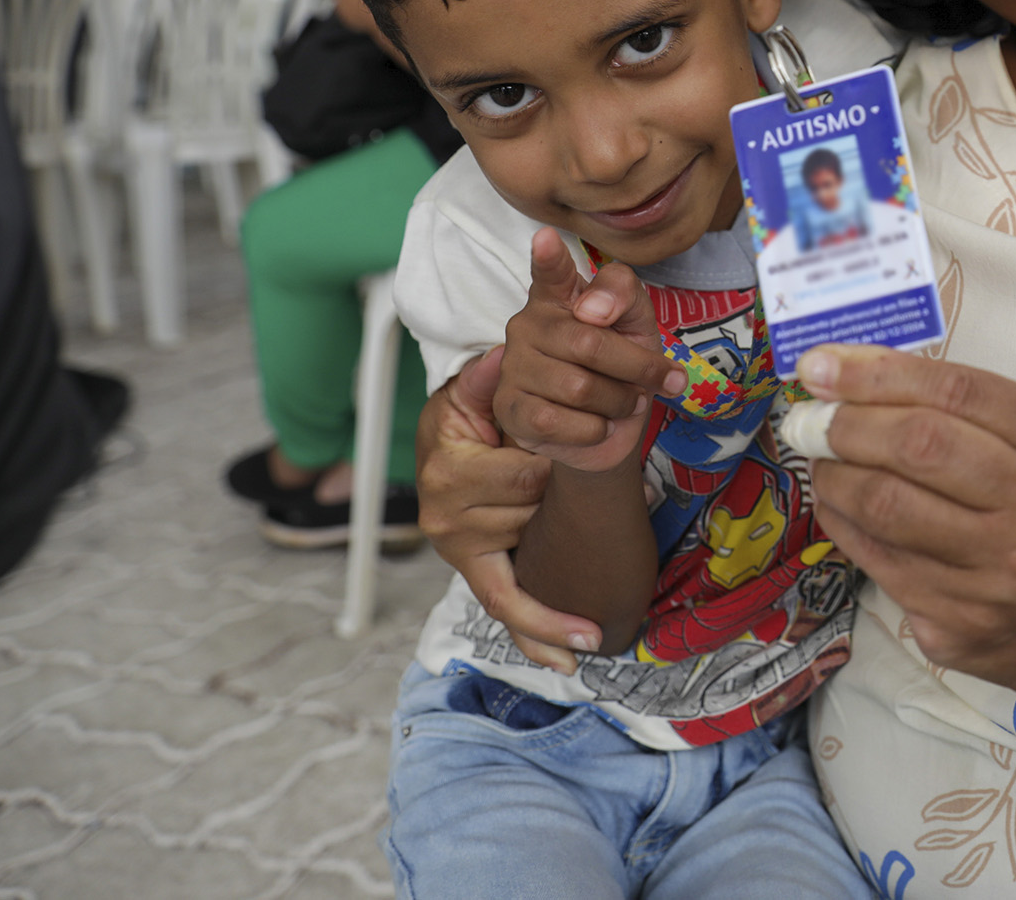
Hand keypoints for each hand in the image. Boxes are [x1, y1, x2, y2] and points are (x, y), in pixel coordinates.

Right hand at [415, 349, 599, 670]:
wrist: (442, 441)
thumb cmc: (467, 412)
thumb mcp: (475, 386)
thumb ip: (492, 375)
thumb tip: (507, 357)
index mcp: (447, 469)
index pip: (525, 477)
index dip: (554, 461)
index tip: (573, 442)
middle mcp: (446, 517)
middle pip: (531, 516)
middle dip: (553, 495)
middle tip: (553, 475)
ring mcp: (459, 550)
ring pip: (530, 550)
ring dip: (550, 530)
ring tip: (549, 509)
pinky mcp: (475, 573)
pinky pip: (506, 610)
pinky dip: (540, 635)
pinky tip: (571, 658)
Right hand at [493, 228, 681, 472]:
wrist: (610, 427)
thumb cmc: (620, 366)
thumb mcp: (637, 323)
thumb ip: (624, 296)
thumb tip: (590, 310)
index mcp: (559, 297)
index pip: (551, 272)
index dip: (549, 257)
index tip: (546, 237)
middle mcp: (528, 324)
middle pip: (590, 343)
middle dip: (637, 368)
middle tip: (658, 380)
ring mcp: (514, 366)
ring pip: (578, 388)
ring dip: (618, 402)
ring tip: (622, 401)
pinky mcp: (509, 408)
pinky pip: (557, 422)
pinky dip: (594, 429)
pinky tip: (597, 424)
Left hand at [801, 345, 1015, 711]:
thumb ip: (959, 407)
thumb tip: (846, 373)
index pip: (959, 392)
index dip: (878, 373)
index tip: (821, 365)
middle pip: (922, 446)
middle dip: (847, 424)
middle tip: (811, 418)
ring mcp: (1002, 573)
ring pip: (889, 508)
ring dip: (835, 476)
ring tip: (822, 460)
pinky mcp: (962, 623)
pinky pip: (879, 561)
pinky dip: (843, 523)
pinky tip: (837, 505)